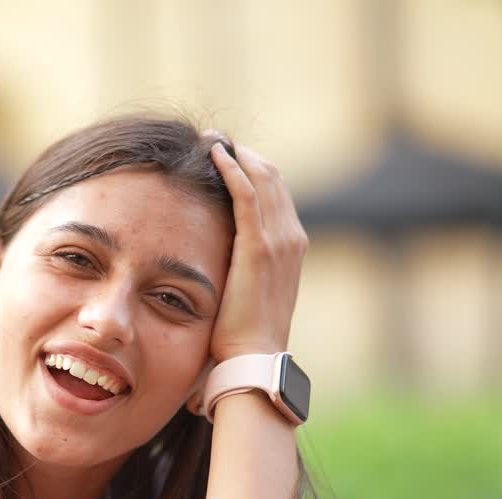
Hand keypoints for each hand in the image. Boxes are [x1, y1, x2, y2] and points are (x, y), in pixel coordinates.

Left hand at [207, 139, 307, 363]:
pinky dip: (232, 169)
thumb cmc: (243, 334)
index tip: (224, 155)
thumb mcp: (249, 291)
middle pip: (271, 177)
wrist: (253, 358)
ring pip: (261, 178)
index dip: (251, 168)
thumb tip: (222, 258)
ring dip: (235, 153)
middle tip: (214, 138)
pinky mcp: (258, 247)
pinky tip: (215, 154)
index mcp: (291, 246)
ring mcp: (279, 241)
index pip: (275, 193)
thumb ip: (244, 266)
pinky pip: (247, 195)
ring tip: (210, 139)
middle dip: (243, 153)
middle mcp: (291, 237)